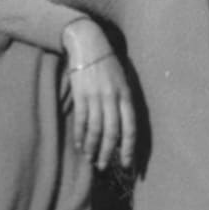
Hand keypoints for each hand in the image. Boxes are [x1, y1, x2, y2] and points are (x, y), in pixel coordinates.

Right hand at [62, 19, 136, 170]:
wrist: (88, 43)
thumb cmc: (108, 64)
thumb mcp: (123, 82)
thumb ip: (124, 103)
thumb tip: (123, 131)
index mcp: (126, 96)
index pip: (130, 128)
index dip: (128, 149)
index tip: (126, 164)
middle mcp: (112, 98)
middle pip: (112, 133)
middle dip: (107, 152)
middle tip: (103, 166)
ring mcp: (96, 96)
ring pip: (95, 129)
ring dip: (92, 147)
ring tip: (89, 158)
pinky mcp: (80, 95)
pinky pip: (81, 120)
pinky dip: (79, 135)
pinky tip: (79, 144)